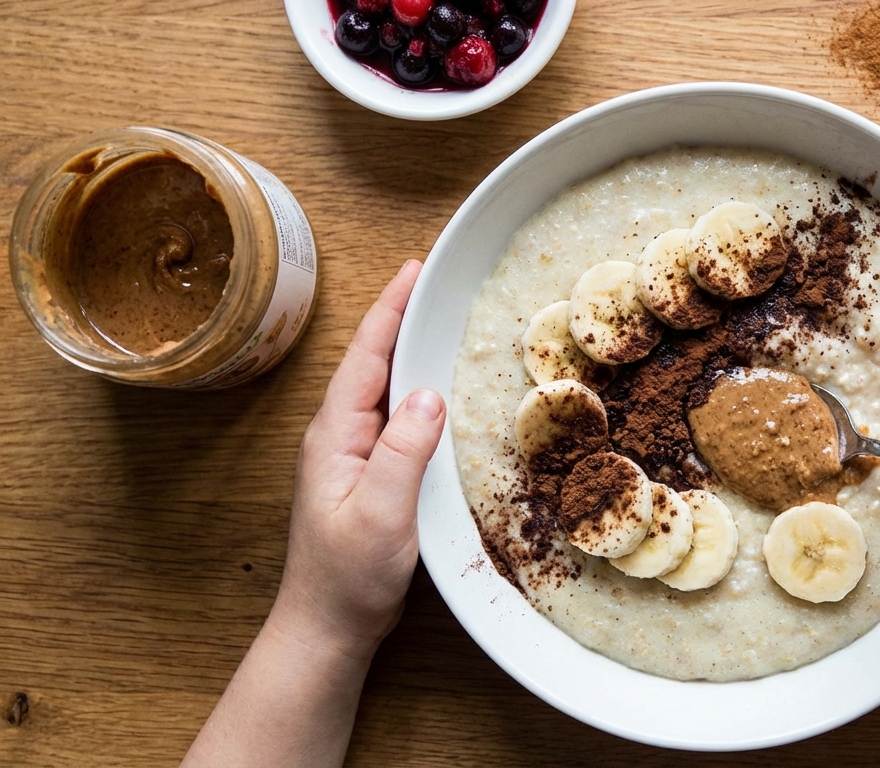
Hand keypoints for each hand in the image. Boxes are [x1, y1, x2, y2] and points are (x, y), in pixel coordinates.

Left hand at [274, 259, 445, 658]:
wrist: (328, 628)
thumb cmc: (347, 577)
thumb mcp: (379, 513)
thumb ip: (402, 452)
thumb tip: (431, 394)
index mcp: (335, 434)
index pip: (366, 356)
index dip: (390, 309)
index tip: (415, 267)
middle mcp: (340, 435)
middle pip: (374, 361)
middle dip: (402, 316)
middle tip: (437, 280)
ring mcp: (353, 455)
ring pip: (386, 388)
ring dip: (412, 351)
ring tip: (444, 319)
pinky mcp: (371, 474)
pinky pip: (398, 418)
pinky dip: (420, 390)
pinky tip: (442, 390)